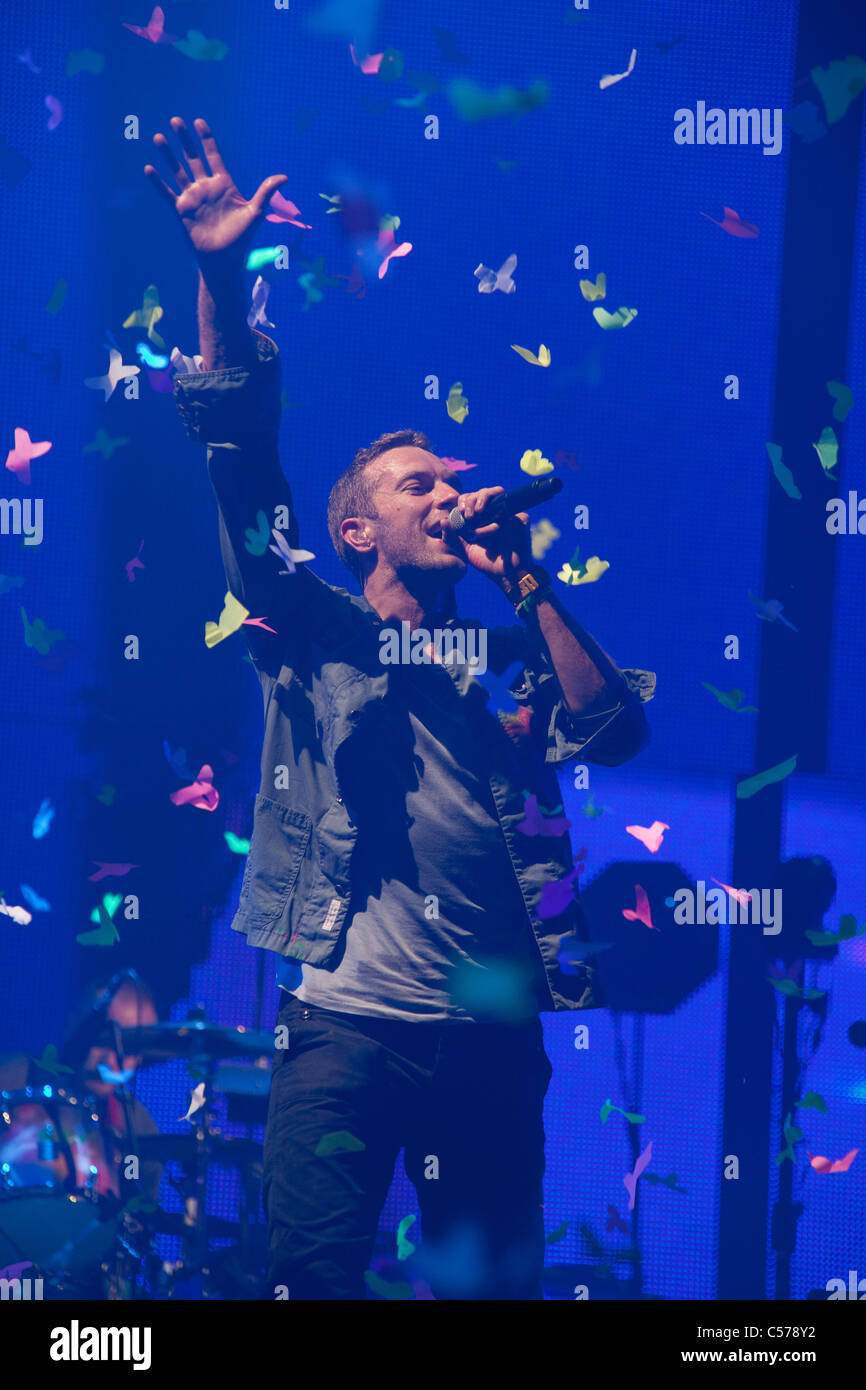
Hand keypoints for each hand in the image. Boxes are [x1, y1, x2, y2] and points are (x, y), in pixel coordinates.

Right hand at [144, 117, 287, 268]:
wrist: (224, 261)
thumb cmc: (241, 239)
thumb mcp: (255, 213)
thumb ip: (266, 193)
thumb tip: (285, 177)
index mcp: (223, 185)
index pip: (213, 156)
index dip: (206, 138)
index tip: (199, 122)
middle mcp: (206, 188)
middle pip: (193, 158)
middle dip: (184, 139)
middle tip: (176, 120)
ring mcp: (192, 198)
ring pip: (177, 171)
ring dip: (168, 155)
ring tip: (158, 137)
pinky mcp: (181, 211)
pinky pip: (167, 194)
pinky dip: (157, 183)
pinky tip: (148, 169)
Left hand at [452, 487, 530, 579]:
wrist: (506, 575)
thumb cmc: (487, 563)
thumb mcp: (465, 550)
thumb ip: (453, 537)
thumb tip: (443, 521)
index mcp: (481, 518)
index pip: (467, 501)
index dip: (453, 499)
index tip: (439, 505)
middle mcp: (494, 513)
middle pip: (479, 493)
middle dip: (468, 500)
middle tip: (465, 515)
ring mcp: (508, 514)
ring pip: (492, 493)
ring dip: (479, 501)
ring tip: (473, 517)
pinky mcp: (521, 518)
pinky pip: (505, 512)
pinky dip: (493, 524)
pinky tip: (492, 532)